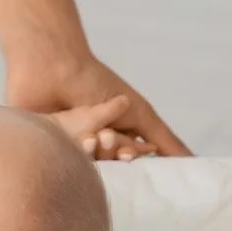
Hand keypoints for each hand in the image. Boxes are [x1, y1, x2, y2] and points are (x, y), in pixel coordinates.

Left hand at [8, 56, 190, 157]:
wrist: (52, 65)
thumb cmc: (92, 83)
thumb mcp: (136, 111)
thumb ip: (161, 138)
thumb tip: (190, 162)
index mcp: (108, 138)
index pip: (123, 160)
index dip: (129, 158)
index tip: (128, 152)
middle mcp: (86, 145)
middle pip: (104, 164)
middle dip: (110, 153)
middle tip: (108, 137)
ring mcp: (62, 146)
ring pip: (83, 164)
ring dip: (92, 152)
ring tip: (93, 134)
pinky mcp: (40, 145)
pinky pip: (57, 160)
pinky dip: (69, 151)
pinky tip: (75, 139)